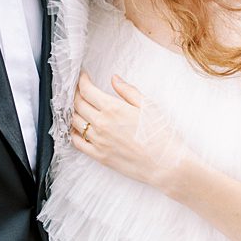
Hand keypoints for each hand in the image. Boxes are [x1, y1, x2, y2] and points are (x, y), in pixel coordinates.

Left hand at [70, 72, 190, 191]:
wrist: (166, 164)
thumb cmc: (161, 135)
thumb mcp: (148, 106)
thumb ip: (128, 91)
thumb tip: (114, 79)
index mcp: (113, 109)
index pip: (87, 90)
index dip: (82, 80)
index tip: (83, 76)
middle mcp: (101, 124)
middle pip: (78, 104)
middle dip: (76, 93)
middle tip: (79, 89)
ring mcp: (98, 141)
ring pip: (75, 122)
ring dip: (73, 111)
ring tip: (78, 106)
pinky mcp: (99, 156)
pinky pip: (78, 142)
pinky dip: (74, 132)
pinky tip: (77, 128)